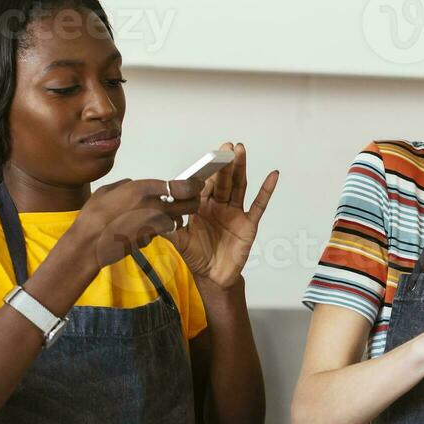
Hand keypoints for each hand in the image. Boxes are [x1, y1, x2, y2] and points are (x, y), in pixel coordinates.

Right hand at [69, 176, 204, 271]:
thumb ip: (126, 185)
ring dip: (175, 217)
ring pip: (178, 220)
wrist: (90, 244)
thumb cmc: (94, 217)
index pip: (182, 186)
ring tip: (163, 215)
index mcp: (144, 189)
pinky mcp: (152, 239)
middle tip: (190, 200)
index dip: (193, 185)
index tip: (196, 184)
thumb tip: (133, 184)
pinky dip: (160, 229)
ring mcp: (155, 225)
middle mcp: (154, 207)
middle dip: (192, 202)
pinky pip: (163, 232)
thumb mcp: (108, 191)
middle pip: (189, 205)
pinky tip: (146, 227)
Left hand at [171, 142, 278, 289]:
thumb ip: (168, 227)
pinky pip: (259, 205)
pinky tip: (272, 175)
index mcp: (201, 207)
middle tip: (226, 146)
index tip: (206, 155)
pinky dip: (266, 190)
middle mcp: (219, 206)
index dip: (205, 170)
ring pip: (238, 186)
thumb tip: (151, 215)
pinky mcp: (248, 223)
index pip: (204, 184)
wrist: (213, 277)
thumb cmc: (197, 256)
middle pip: (223, 180)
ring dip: (240, 168)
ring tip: (241, 150)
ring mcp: (235, 213)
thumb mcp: (178, 240)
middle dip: (224, 163)